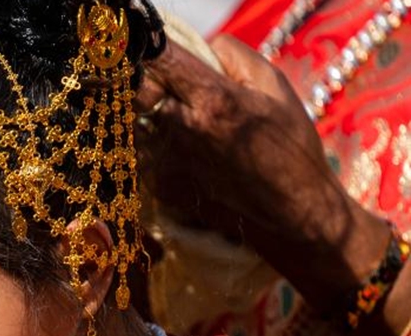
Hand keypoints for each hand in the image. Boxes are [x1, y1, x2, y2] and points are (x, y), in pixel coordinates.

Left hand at [136, 36, 388, 309]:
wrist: (293, 210)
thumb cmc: (290, 144)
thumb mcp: (274, 86)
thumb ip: (232, 55)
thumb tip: (199, 43)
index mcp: (212, 98)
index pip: (157, 57)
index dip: (142, 43)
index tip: (135, 36)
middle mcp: (181, 128)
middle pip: (133, 89)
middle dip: (136, 79)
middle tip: (149, 79)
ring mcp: (165, 161)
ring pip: (132, 122)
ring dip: (142, 115)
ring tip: (174, 121)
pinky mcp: (159, 186)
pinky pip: (140, 153)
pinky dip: (151, 145)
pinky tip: (180, 151)